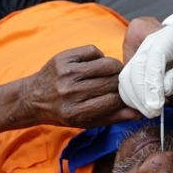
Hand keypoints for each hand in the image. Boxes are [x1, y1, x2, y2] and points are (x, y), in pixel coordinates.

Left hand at [22, 46, 139, 128]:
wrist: (33, 97)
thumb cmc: (63, 112)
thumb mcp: (86, 122)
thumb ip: (113, 117)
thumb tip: (139, 114)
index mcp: (76, 111)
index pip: (112, 100)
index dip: (122, 98)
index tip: (123, 96)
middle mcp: (70, 92)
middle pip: (111, 82)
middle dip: (119, 82)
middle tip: (118, 83)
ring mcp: (66, 73)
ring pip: (106, 64)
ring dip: (114, 67)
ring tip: (111, 72)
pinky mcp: (63, 58)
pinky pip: (93, 51)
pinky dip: (99, 56)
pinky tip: (95, 64)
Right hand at [118, 25, 172, 117]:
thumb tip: (161, 92)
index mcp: (168, 37)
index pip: (153, 59)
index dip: (152, 83)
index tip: (156, 104)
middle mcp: (150, 43)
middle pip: (135, 68)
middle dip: (141, 94)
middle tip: (154, 112)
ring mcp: (142, 54)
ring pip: (127, 77)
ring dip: (135, 98)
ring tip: (151, 112)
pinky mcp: (138, 67)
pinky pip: (127, 83)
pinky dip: (132, 98)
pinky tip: (144, 108)